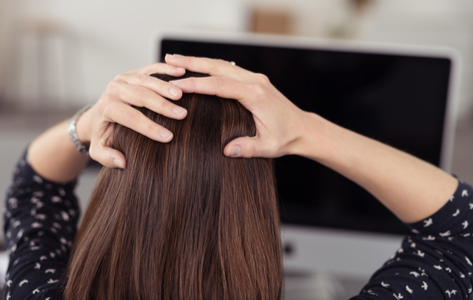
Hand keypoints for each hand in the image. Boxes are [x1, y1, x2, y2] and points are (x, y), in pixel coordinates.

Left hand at [76, 63, 186, 168]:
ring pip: (146, 80)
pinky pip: (151, 69)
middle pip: (140, 96)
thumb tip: (122, 162)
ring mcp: (124, 79)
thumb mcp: (99, 150)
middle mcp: (114, 90)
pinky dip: (166, 70)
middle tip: (182, 115)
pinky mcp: (134, 72)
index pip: (130, 117)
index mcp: (107, 108)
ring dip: (166, 87)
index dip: (150, 128)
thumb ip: (107, 157)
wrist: (99, 114)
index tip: (169, 137)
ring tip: (182, 96)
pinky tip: (181, 72)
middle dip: (162, 106)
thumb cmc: (104, 134)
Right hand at [165, 54, 310, 157]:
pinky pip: (227, 69)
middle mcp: (255, 81)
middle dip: (191, 63)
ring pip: (221, 65)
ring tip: (174, 60)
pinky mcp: (253, 80)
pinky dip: (209, 67)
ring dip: (198, 61)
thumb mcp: (268, 147)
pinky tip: (194, 68)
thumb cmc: (286, 138)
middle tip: (168, 60)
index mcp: (255, 95)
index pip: (219, 86)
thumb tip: (227, 151)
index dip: (196, 85)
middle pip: (217, 67)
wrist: (303, 129)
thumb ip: (248, 148)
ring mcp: (254, 78)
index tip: (176, 85)